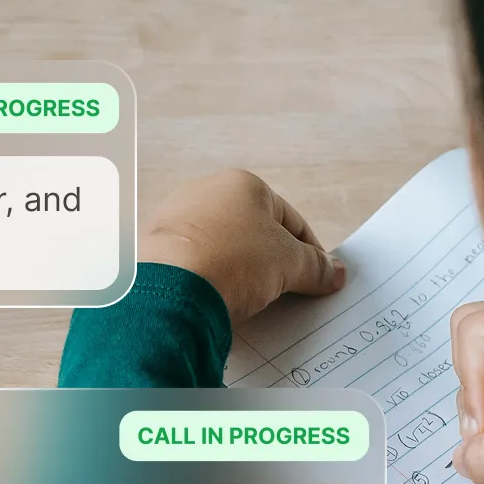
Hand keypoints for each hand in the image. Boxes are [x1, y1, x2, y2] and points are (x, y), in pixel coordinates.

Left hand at [138, 170, 344, 323]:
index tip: (318, 277)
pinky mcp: (150, 248)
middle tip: (284, 292)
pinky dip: (205, 279)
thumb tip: (333, 272)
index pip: (288, 219)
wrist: (169, 288)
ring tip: (247, 300)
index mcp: (240, 184)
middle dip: (270, 262)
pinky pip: (189, 264)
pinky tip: (213, 299)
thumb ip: (315, 266)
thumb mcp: (288, 263)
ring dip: (236, 272)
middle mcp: (202, 193)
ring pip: (218, 248)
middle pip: (250, 232)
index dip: (309, 251)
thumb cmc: (233, 262)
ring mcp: (172, 220)